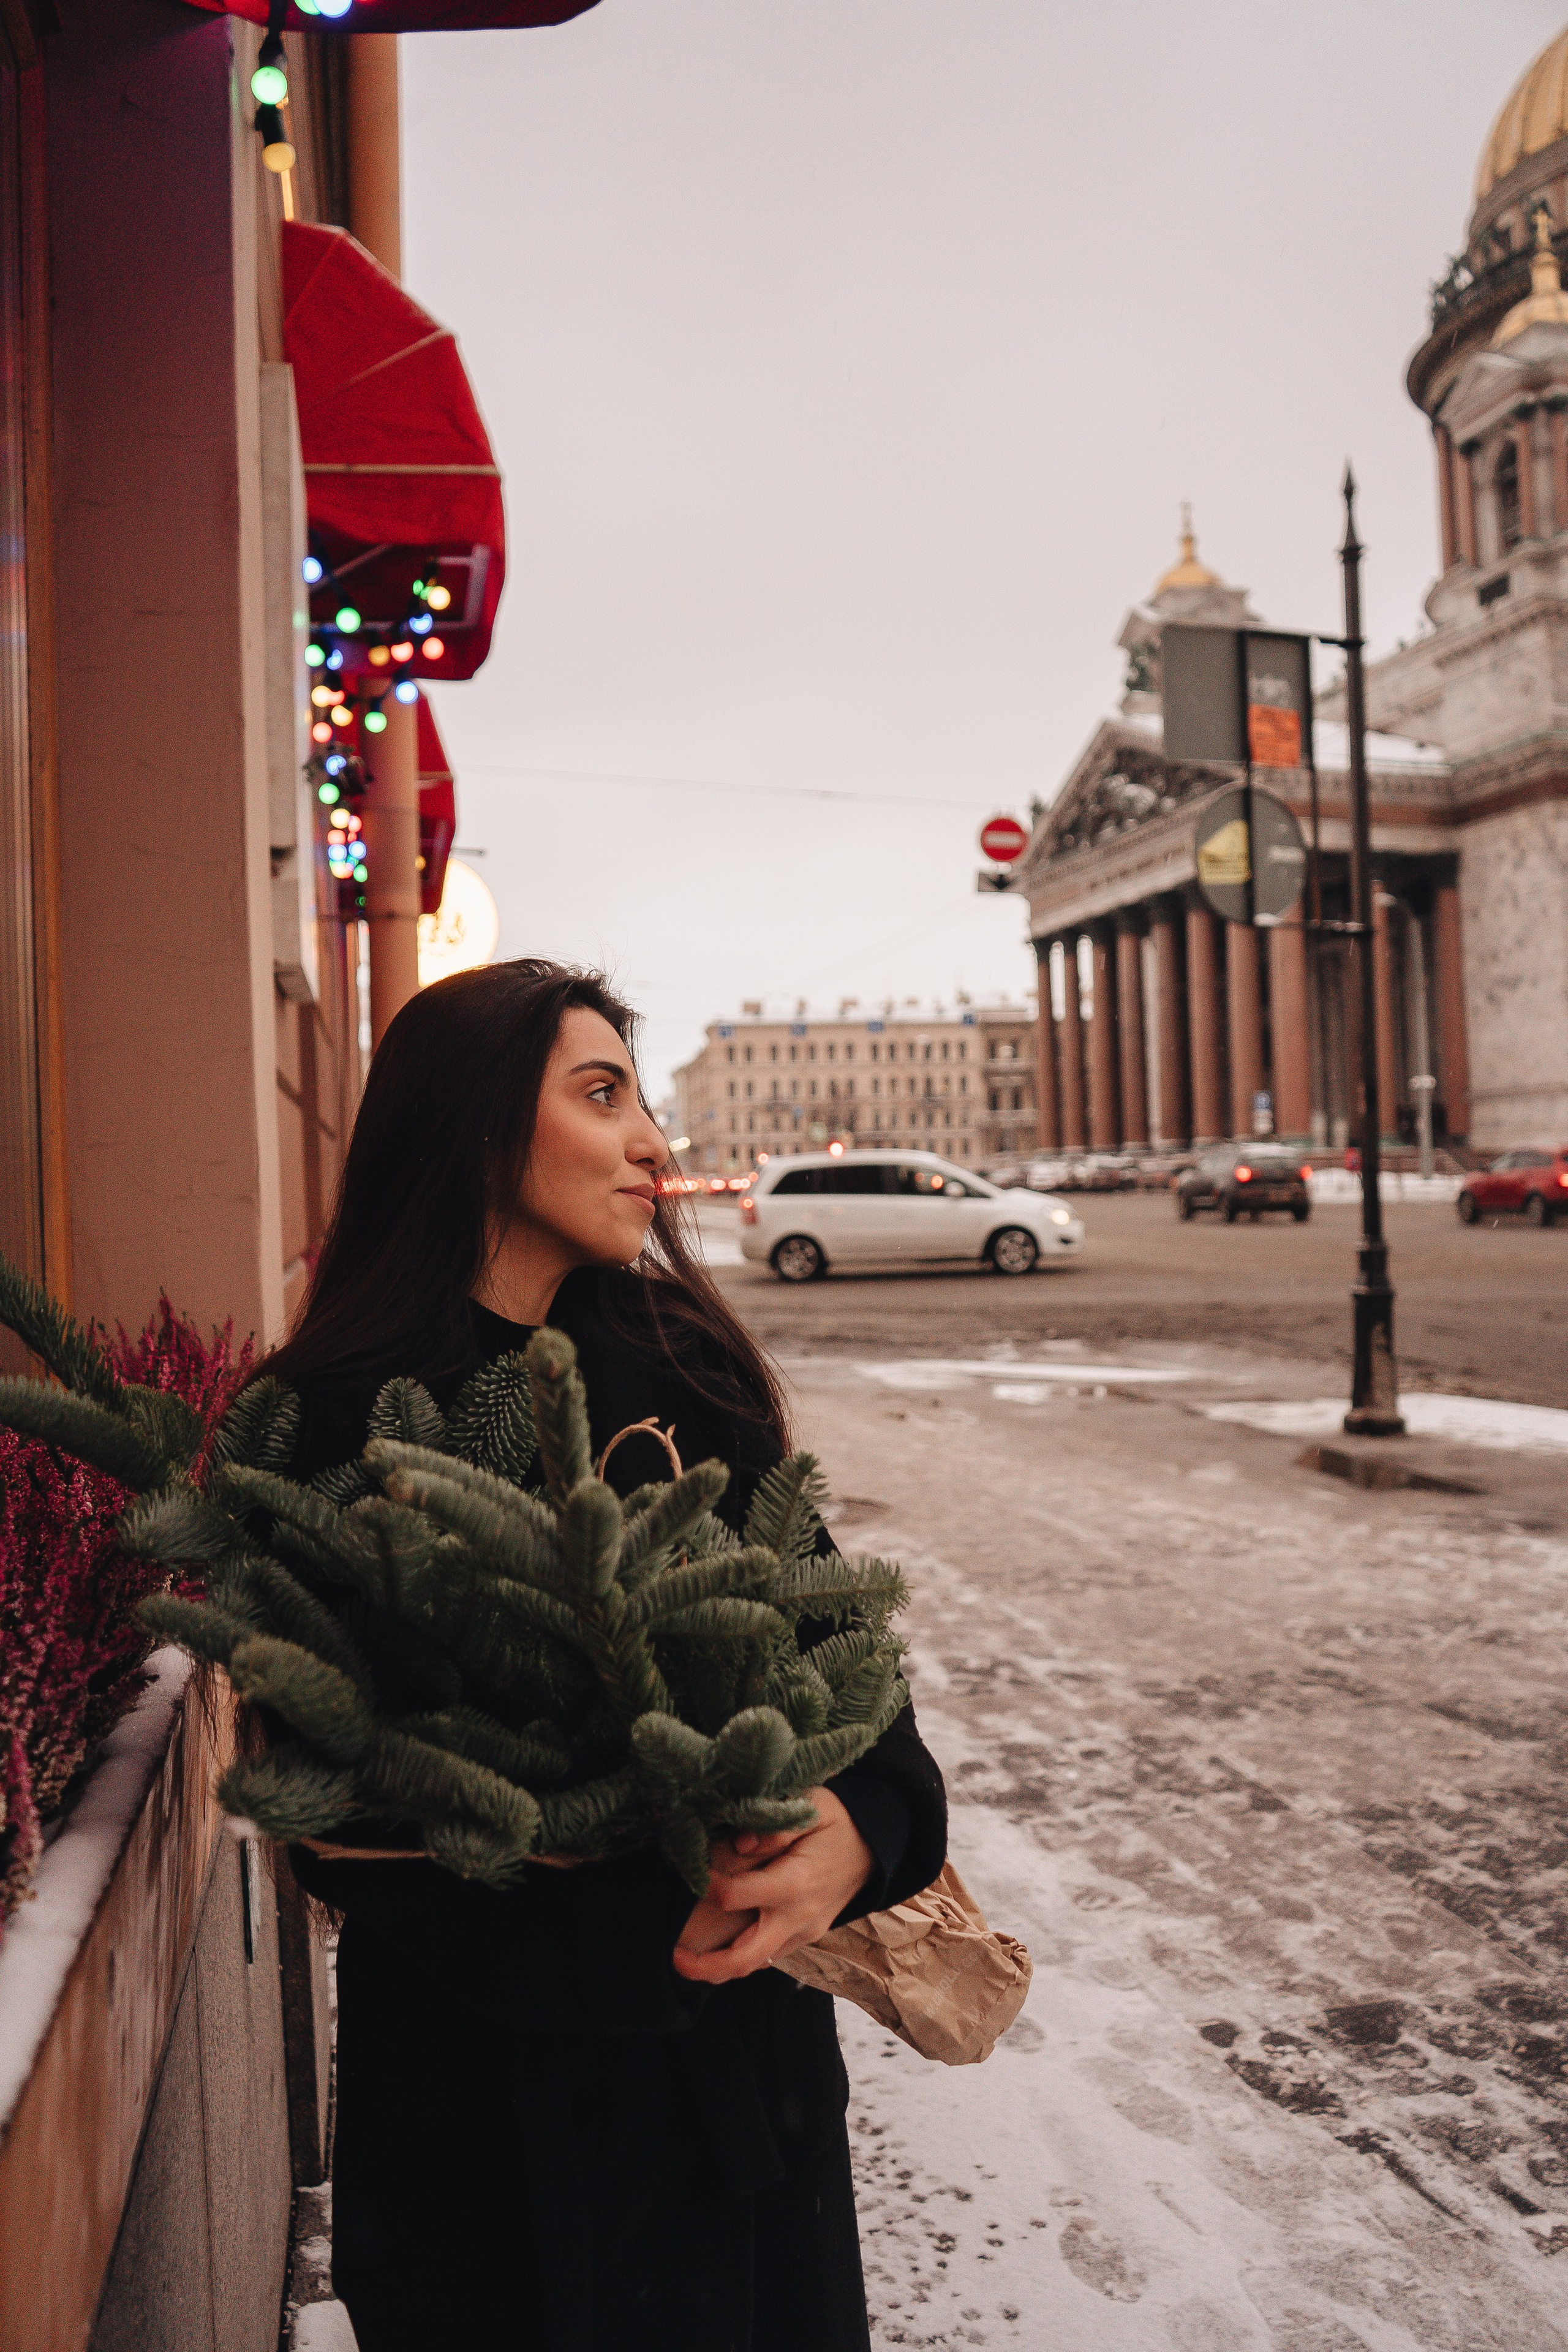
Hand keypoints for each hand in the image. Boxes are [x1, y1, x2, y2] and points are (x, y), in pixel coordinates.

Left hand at [672, 1786, 873, 1983]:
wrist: (876, 1847)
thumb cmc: (838, 1821)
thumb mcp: (812, 1806)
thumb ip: (774, 1827)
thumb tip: (739, 1844)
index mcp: (795, 1882)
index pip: (738, 1896)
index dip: (708, 1886)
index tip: (691, 1873)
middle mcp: (798, 1916)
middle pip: (746, 1956)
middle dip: (707, 1965)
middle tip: (675, 1958)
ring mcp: (803, 1933)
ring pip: (756, 1962)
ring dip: (721, 1967)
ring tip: (687, 1959)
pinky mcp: (805, 1937)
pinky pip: (769, 1954)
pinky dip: (742, 1955)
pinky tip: (719, 1946)